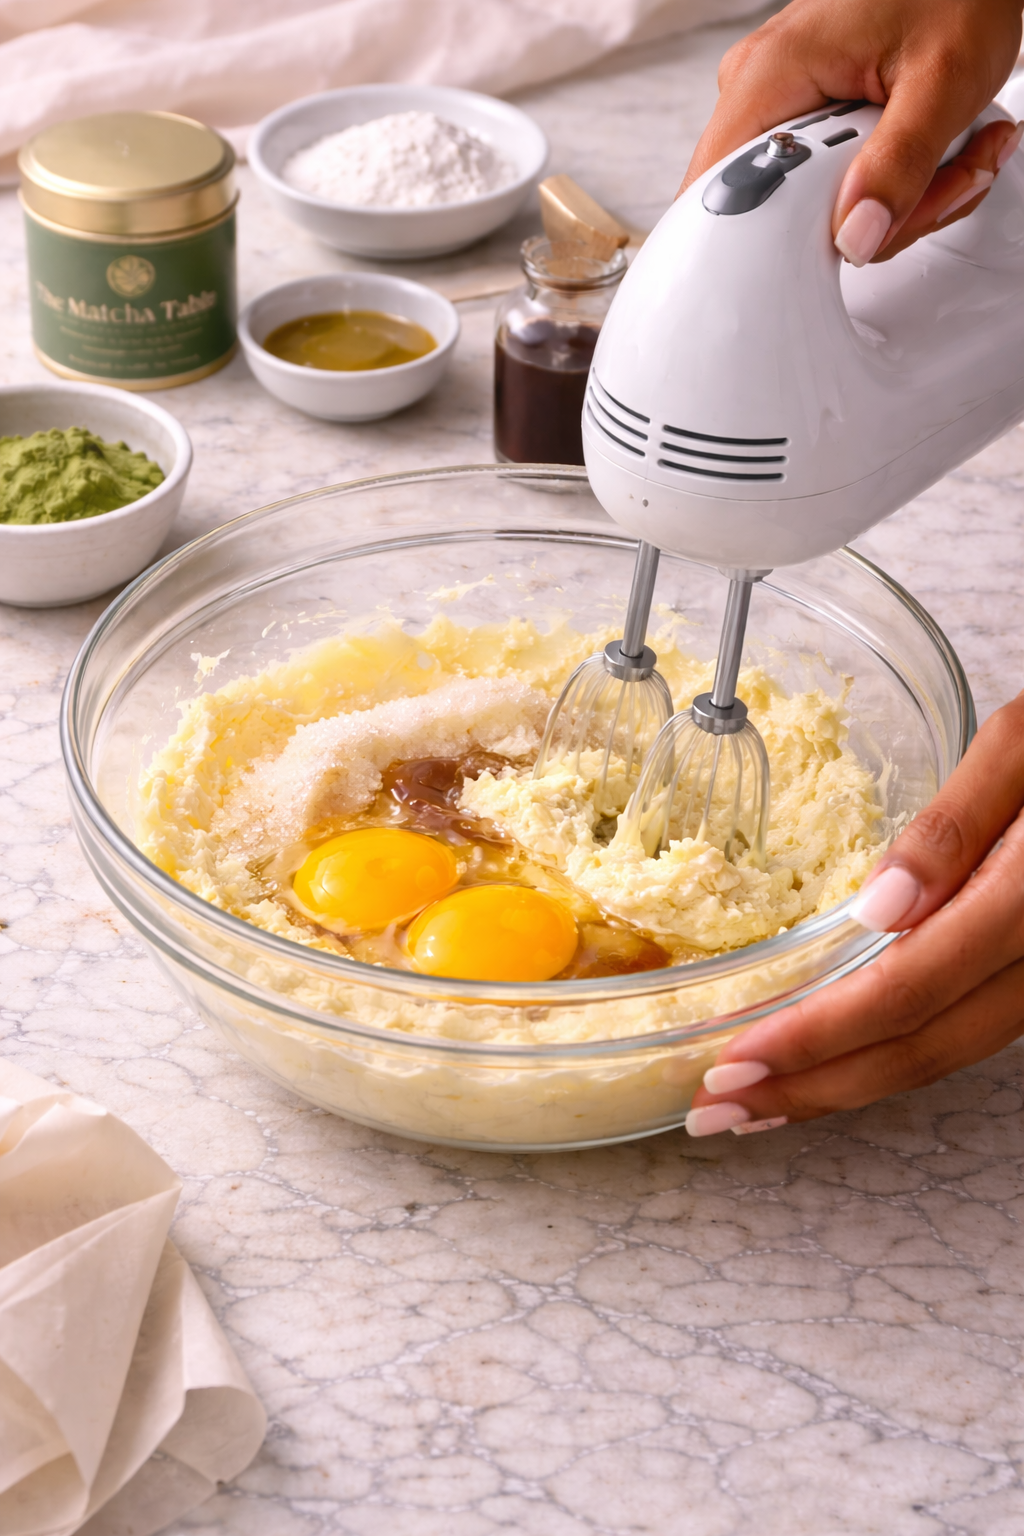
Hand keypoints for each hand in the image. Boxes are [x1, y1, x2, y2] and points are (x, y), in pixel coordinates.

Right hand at [680, 0, 1023, 264]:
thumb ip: (900, 166)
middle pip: (784, 214)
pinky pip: (840, 186)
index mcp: (769, 75)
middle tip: (937, 183)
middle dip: (874, 218)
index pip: (718, 192)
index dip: (765, 241)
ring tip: (952, 156)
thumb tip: (857, 239)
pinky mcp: (816, 119)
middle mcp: (765, 91)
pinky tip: (936, 152)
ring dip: (901, 203)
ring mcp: (789, 107)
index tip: (836, 238)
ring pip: (822, 209)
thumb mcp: (942, 79)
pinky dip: (898, 184)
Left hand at [680, 692, 1023, 1135]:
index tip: (737, 1060)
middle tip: (716, 1112)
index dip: (820, 1035)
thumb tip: (878, 906)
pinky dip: (888, 1060)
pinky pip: (962, 1035)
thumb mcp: (1023, 747)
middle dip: (812, 1089)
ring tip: (756, 1105)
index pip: (909, 989)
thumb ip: (956, 824)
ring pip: (944, 1056)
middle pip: (921, 1050)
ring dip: (843, 1088)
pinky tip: (833, 1065)